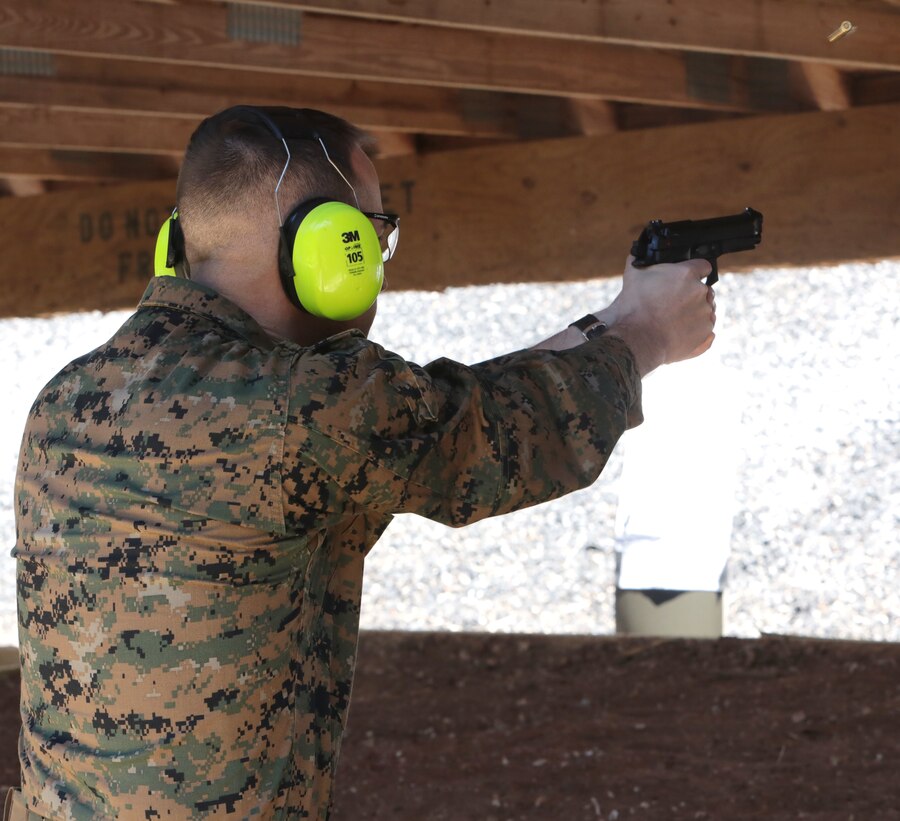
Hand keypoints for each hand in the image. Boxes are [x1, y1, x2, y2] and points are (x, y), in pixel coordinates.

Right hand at [597, 256, 715, 374]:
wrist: (637, 338)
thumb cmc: (634, 306)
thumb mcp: (633, 275)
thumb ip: (639, 261)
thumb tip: (638, 255)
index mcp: (687, 274)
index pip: (704, 266)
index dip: (695, 271)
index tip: (688, 279)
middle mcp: (700, 292)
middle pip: (705, 290)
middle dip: (693, 295)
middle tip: (674, 303)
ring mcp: (705, 314)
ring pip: (706, 310)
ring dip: (695, 313)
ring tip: (675, 320)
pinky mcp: (705, 333)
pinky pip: (706, 329)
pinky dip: (696, 330)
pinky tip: (681, 331)